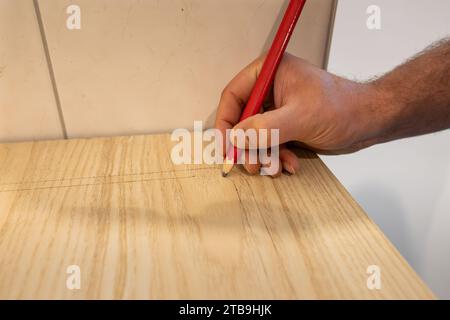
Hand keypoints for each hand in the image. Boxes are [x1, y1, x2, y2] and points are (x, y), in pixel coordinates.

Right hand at [215, 53, 381, 175]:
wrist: (368, 121)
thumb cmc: (343, 108)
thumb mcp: (301, 118)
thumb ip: (265, 128)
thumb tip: (236, 138)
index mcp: (269, 73)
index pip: (234, 96)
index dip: (226, 122)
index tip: (226, 146)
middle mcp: (270, 89)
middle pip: (241, 120)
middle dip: (246, 145)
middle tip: (251, 164)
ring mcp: (277, 109)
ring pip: (254, 136)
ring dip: (263, 155)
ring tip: (275, 166)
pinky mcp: (285, 125)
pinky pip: (269, 144)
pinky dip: (276, 157)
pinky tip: (289, 164)